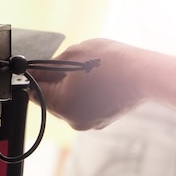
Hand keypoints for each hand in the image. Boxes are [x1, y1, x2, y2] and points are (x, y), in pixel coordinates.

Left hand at [32, 38, 175, 129]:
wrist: (144, 75)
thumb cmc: (110, 61)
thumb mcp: (74, 54)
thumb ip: (50, 65)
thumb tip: (37, 70)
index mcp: (61, 104)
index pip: (34, 92)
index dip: (32, 78)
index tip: (31, 68)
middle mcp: (72, 119)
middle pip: (50, 100)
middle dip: (52, 83)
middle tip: (58, 65)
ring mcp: (87, 122)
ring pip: (67, 104)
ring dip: (68, 89)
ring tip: (81, 71)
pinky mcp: (100, 121)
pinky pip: (82, 107)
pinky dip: (82, 96)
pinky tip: (93, 81)